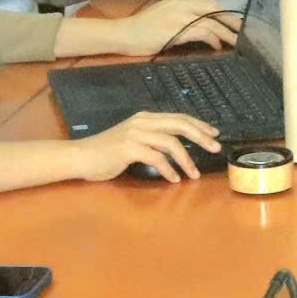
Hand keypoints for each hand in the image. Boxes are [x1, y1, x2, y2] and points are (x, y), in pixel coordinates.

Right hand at [66, 111, 223, 183]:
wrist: (80, 157)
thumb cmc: (106, 152)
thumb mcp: (134, 141)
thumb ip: (153, 140)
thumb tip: (178, 149)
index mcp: (146, 118)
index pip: (179, 117)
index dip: (199, 125)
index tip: (214, 134)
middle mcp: (142, 121)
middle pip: (180, 125)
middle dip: (201, 136)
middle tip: (216, 148)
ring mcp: (135, 133)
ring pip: (171, 142)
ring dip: (186, 159)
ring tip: (194, 174)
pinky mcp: (128, 148)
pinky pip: (156, 158)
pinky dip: (168, 169)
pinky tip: (174, 179)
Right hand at [119, 0, 236, 55]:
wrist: (123, 34)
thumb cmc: (142, 29)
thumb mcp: (164, 17)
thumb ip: (182, 18)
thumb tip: (200, 28)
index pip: (209, 3)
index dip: (224, 13)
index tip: (234, 22)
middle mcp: (181, 4)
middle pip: (214, 9)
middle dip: (231, 20)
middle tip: (243, 31)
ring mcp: (179, 16)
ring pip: (211, 22)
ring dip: (226, 33)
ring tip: (236, 42)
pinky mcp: (176, 29)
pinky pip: (202, 32)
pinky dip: (213, 39)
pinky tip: (217, 46)